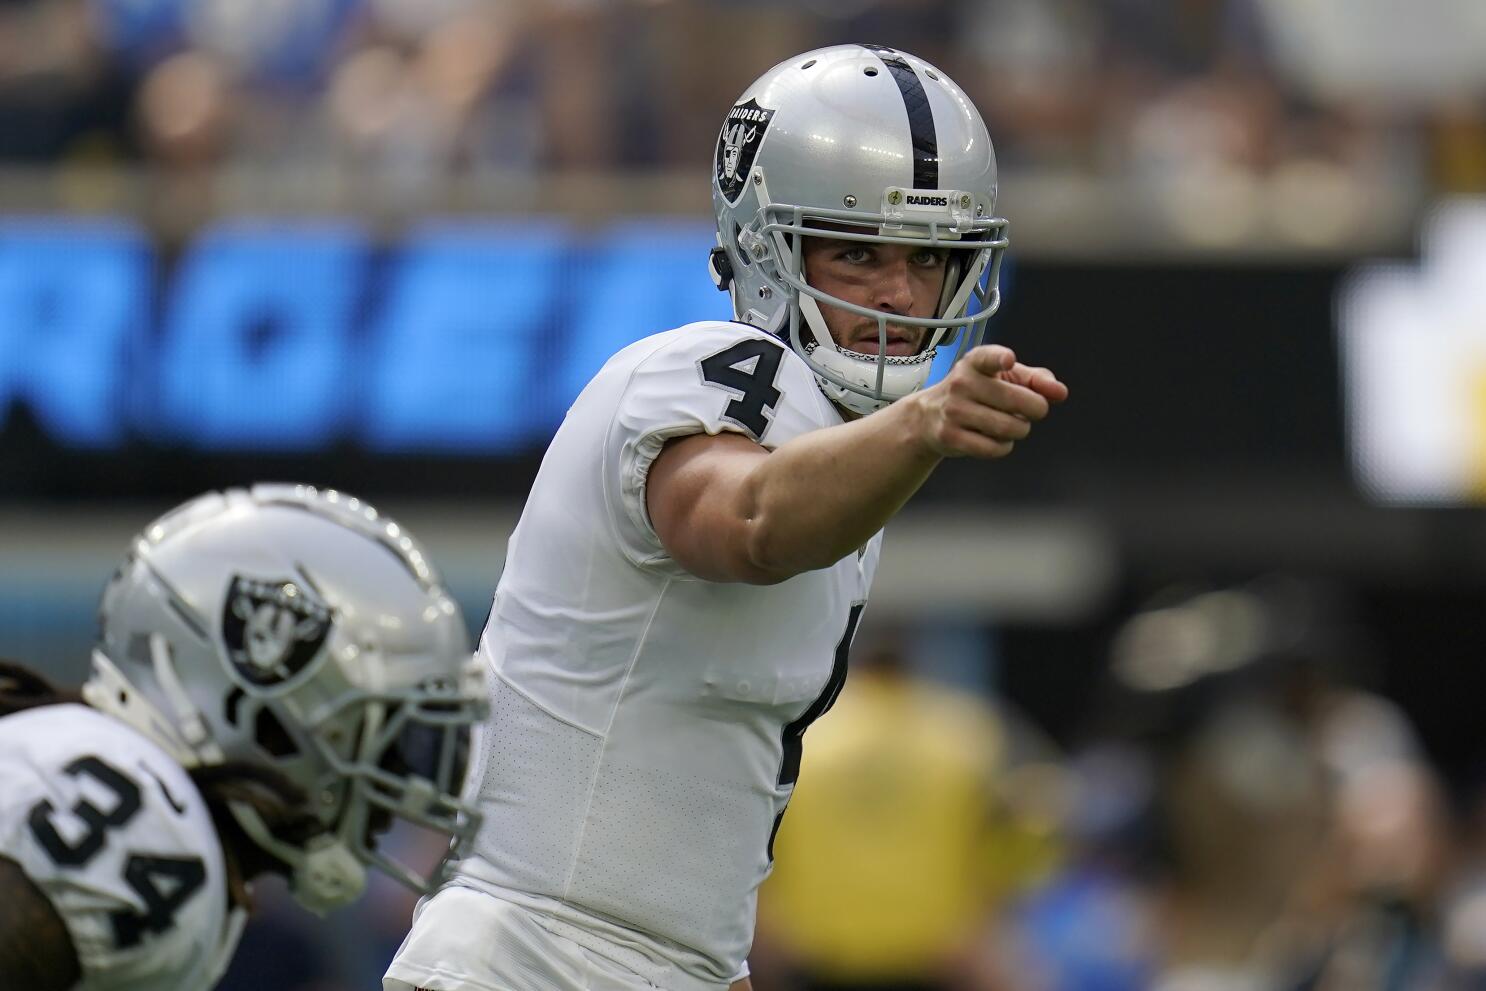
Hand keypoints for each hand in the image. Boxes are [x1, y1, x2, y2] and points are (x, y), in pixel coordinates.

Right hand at [910, 345, 1066, 458]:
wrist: (929, 416)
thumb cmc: (977, 393)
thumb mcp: (1004, 378)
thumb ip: (1036, 380)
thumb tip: (1060, 392)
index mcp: (976, 362)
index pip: (988, 357)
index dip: (1000, 359)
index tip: (1009, 360)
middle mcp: (962, 383)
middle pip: (1017, 401)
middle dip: (1036, 409)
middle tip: (1034, 411)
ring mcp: (954, 411)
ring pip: (1008, 428)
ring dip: (1021, 430)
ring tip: (1013, 425)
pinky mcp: (950, 436)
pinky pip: (994, 448)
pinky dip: (1004, 447)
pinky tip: (996, 439)